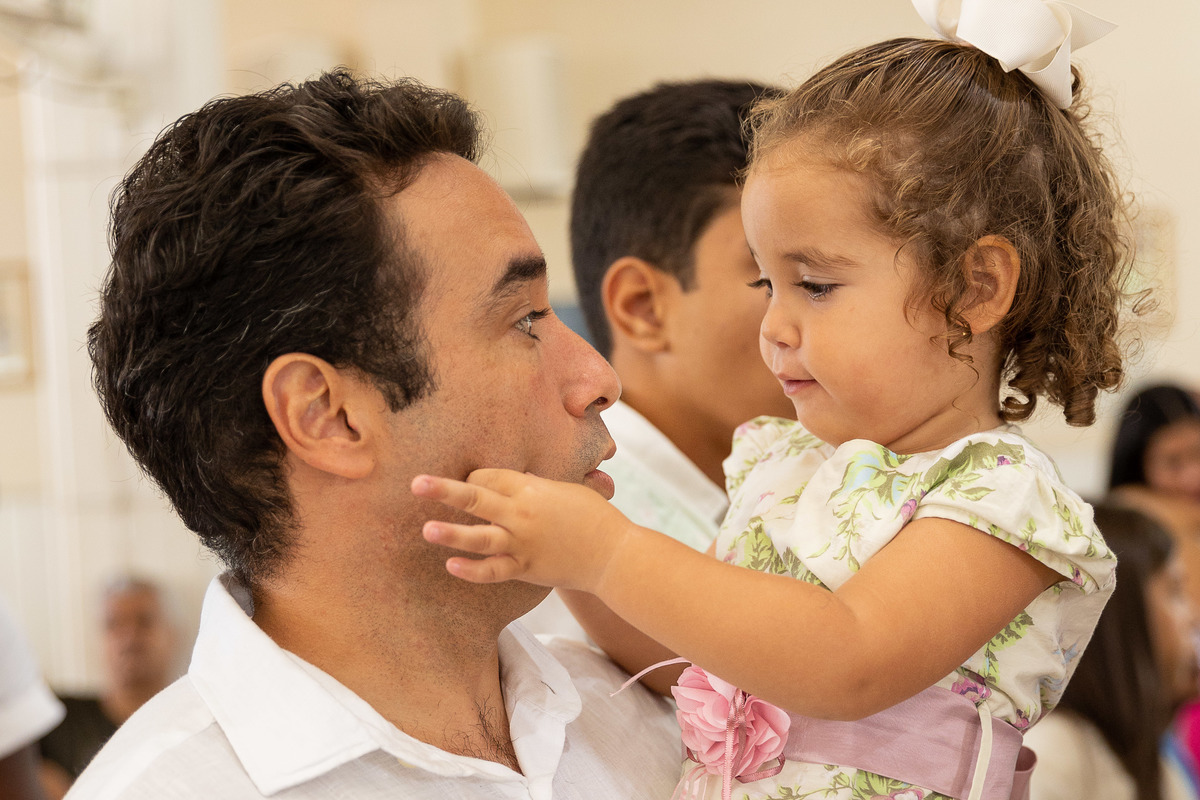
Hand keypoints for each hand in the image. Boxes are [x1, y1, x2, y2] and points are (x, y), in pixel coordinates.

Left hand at [411, 468, 634, 591]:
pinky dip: (472, 570)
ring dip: (452, 533)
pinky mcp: (526, 569)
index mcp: (532, 488)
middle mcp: (523, 514)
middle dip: (444, 490)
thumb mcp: (565, 489)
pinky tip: (451, 566)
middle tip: (415, 484)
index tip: (467, 484)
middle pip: (477, 497)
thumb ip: (535, 486)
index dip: (473, 479)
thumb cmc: (592, 516)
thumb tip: (510, 481)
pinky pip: (494, 571)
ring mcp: (523, 543)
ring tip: (426, 530)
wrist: (614, 553)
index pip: (489, 477)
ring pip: (480, 537)